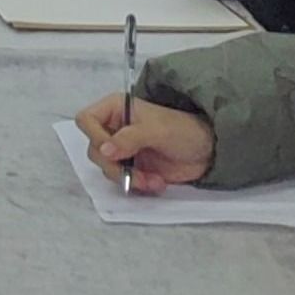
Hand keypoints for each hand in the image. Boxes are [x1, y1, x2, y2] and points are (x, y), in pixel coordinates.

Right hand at [74, 93, 214, 194]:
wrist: (208, 152)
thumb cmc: (183, 130)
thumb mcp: (157, 130)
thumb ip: (129, 138)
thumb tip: (103, 150)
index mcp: (116, 109)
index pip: (86, 120)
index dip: (94, 136)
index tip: (112, 151)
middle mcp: (114, 128)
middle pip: (94, 149)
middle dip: (115, 166)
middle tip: (135, 174)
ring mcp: (122, 149)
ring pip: (107, 168)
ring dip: (129, 178)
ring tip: (152, 180)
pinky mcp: (132, 167)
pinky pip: (122, 179)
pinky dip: (137, 185)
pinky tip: (156, 183)